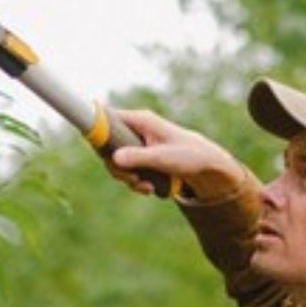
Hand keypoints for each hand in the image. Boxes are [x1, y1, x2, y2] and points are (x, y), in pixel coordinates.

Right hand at [105, 109, 245, 199]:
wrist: (207, 166)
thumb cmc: (189, 155)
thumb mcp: (163, 158)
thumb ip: (138, 157)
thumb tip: (114, 158)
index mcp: (141, 120)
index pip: (107, 118)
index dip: (98, 134)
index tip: (100, 152)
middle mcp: (136, 129)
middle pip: (108, 146)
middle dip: (117, 168)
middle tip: (131, 179)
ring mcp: (138, 143)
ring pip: (118, 162)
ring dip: (128, 178)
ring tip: (147, 187)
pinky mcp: (142, 157)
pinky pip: (129, 169)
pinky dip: (136, 181)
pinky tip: (150, 188)